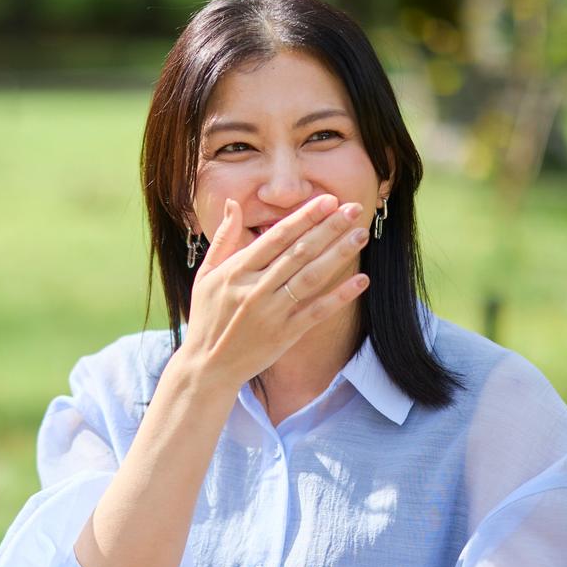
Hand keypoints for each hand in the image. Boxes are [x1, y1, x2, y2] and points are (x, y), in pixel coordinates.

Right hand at [176, 194, 369, 390]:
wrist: (207, 366)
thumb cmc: (207, 316)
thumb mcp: (206, 275)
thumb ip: (223, 238)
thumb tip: (233, 203)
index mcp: (236, 271)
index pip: (276, 237)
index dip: (304, 217)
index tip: (328, 200)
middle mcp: (255, 289)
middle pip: (298, 253)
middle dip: (328, 228)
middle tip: (354, 209)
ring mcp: (271, 313)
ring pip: (310, 278)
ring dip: (338, 255)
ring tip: (360, 236)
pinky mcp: (284, 335)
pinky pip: (316, 312)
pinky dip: (339, 296)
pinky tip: (360, 281)